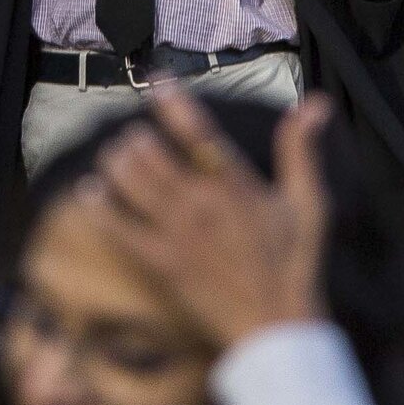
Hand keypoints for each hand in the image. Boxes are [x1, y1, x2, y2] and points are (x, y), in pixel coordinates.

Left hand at [94, 84, 329, 347]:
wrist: (277, 324)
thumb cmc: (296, 262)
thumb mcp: (308, 204)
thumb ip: (301, 151)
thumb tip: (314, 104)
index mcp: (237, 186)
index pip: (199, 132)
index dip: (173, 102)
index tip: (154, 80)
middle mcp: (202, 204)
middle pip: (150, 154)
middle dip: (136, 138)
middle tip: (134, 137)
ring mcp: (177, 233)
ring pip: (129, 182)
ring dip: (115, 163)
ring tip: (116, 157)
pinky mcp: (159, 260)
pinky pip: (116, 226)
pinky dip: (98, 204)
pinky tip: (90, 191)